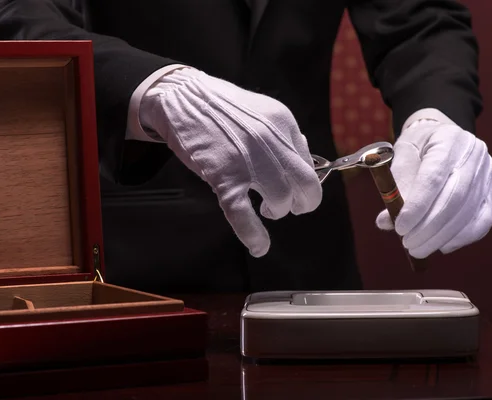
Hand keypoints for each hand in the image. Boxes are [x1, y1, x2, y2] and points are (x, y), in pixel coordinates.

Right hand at [139, 67, 322, 256]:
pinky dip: (254, 235)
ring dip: (277, 211)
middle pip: (304, 186)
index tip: (298, 192)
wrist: (182, 99)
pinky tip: (259, 246)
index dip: (306, 185)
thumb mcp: (262, 111)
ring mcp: (247, 160)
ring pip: (279, 200)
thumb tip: (304, 161)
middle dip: (303, 204)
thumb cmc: (222, 108)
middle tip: (292, 207)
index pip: (309, 165)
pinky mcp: (223, 176)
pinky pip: (244, 214)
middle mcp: (270, 141)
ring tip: (266, 208)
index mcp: (283, 123)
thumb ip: (284, 137)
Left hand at [376, 113, 491, 257]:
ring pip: (468, 213)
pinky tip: (441, 245)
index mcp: (447, 140)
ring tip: (418, 248)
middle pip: (454, 198)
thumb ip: (393, 187)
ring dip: (441, 237)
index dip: (417, 206)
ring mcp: (487, 173)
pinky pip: (482, 221)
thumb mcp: (400, 157)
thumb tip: (386, 222)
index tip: (400, 227)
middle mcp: (473, 154)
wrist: (441, 137)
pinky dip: (461, 238)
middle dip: (428, 227)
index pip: (434, 177)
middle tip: (407, 244)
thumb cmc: (417, 148)